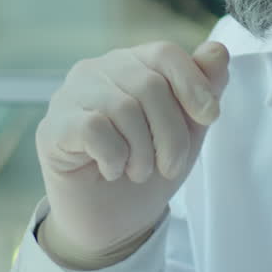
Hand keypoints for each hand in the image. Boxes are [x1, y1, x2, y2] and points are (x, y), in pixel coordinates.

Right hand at [35, 41, 229, 266]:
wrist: (112, 221)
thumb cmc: (149, 166)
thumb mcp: (189, 128)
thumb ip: (206, 87)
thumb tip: (218, 51)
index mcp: (133, 64)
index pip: (165, 53)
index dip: (193, 84)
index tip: (210, 117)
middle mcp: (98, 70)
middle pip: (150, 85)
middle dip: (171, 134)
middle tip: (168, 166)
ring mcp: (71, 95)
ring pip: (124, 108)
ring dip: (143, 152)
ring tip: (138, 171)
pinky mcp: (53, 126)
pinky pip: (94, 129)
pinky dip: (114, 157)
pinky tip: (112, 170)